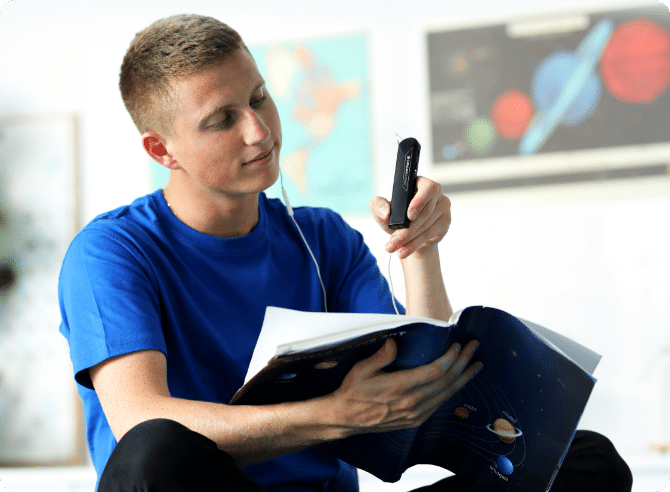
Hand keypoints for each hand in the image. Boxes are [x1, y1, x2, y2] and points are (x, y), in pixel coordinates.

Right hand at [329, 338, 482, 434]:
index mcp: (400, 387)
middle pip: (446, 381)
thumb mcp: (362, 370)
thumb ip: (381, 356)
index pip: (435, 371)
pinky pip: (439, 404)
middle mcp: (411, 402)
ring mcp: (415, 414)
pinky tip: (458, 383)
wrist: (346, 418)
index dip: (450, 358)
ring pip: (447, 394)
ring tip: (476, 366)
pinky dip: (452, 392)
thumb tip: (395, 343)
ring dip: (463, 378)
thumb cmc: (353, 392)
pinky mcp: (415, 421)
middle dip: (463, 363)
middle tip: (474, 349)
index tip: (458, 345)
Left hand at [369, 177, 450, 258]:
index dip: (419, 202)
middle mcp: (435, 193)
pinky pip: (431, 235)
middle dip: (408, 230)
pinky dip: (415, 244)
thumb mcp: (382, 211)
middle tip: (393, 241)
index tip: (409, 216)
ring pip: (427, 225)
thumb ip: (378, 206)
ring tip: (394, 247)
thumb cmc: (396, 218)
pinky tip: (405, 250)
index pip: (427, 188)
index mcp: (420, 183)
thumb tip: (386, 212)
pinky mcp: (445, 223)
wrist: (408, 235)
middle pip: (425, 212)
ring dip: (409, 239)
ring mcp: (443, 208)